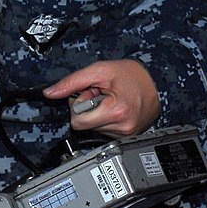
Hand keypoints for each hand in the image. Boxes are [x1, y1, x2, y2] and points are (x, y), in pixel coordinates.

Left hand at [43, 59, 159, 136]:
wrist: (157, 82)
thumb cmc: (131, 75)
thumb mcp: (98, 70)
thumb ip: (71, 82)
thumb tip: (49, 93)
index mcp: (115, 112)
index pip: (77, 123)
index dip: (78, 106)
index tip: (88, 94)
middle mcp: (122, 128)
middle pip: (85, 126)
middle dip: (87, 109)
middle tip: (100, 95)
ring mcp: (126, 135)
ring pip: (94, 129)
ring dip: (97, 113)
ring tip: (110, 101)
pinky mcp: (127, 137)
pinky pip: (104, 131)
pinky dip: (106, 119)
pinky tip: (115, 108)